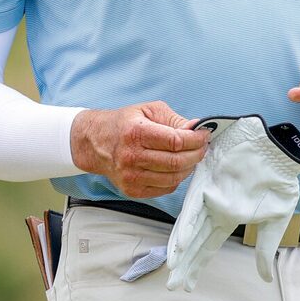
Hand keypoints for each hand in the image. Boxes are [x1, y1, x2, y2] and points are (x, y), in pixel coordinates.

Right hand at [71, 101, 206, 197]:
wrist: (95, 143)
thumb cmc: (124, 124)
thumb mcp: (148, 110)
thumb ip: (174, 119)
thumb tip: (196, 128)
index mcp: (136, 133)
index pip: (176, 141)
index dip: (196, 139)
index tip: (204, 135)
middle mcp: (132, 156)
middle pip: (177, 162)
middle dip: (196, 154)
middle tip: (202, 147)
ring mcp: (131, 176)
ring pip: (174, 178)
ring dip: (189, 168)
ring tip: (191, 157)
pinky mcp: (133, 190)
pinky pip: (165, 188)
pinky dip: (176, 179)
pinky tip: (176, 168)